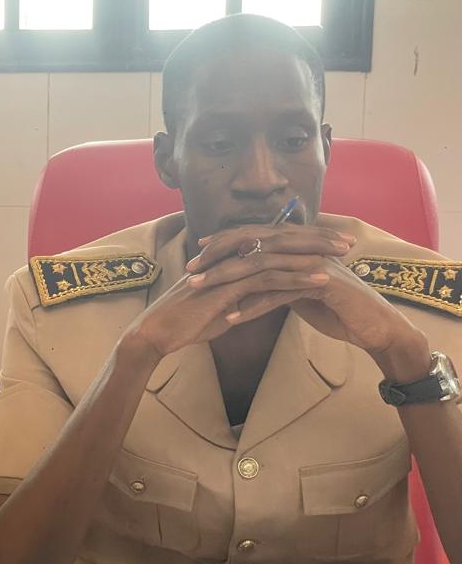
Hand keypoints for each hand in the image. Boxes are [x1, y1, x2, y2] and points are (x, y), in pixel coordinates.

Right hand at [128, 258, 337, 361]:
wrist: (157, 333)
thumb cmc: (183, 323)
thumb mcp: (220, 308)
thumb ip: (240, 299)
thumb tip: (259, 301)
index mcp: (228, 259)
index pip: (271, 243)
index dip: (302, 241)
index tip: (330, 245)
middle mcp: (229, 258)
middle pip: (279, 240)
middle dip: (316, 239)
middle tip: (347, 242)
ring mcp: (228, 269)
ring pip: (277, 255)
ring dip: (313, 255)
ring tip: (342, 257)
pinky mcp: (226, 286)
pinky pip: (267, 278)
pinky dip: (295, 276)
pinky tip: (319, 278)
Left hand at [191, 224, 428, 373]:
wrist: (374, 328)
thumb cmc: (337, 309)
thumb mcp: (300, 291)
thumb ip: (279, 280)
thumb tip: (253, 279)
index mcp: (298, 247)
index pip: (255, 236)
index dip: (225, 241)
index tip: (197, 252)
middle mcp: (304, 250)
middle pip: (252, 245)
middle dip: (217, 256)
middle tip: (189, 269)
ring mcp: (313, 264)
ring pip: (261, 268)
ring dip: (226, 280)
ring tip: (199, 289)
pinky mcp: (322, 284)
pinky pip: (281, 294)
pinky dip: (255, 306)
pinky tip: (231, 318)